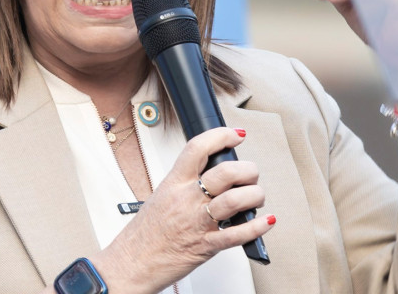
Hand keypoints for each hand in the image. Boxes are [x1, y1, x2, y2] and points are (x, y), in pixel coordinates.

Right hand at [91, 127, 274, 293]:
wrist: (132, 262)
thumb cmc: (145, 233)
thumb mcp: (161, 197)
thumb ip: (185, 186)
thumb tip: (212, 178)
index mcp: (174, 183)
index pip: (197, 148)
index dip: (220, 136)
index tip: (235, 135)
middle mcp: (186, 199)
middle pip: (225, 172)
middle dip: (247, 170)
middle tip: (251, 174)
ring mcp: (197, 222)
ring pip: (235, 200)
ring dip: (255, 195)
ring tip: (257, 196)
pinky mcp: (206, 246)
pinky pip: (237, 235)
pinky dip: (256, 227)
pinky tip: (265, 221)